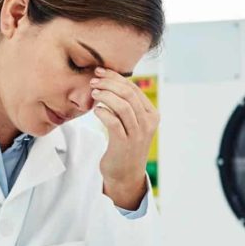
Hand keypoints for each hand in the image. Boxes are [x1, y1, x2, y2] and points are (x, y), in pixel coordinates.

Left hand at [90, 67, 157, 209]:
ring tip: (93, 93)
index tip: (100, 72)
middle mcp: (148, 122)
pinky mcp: (124, 144)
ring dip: (106, 96)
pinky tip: (95, 110)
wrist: (125, 174)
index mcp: (151, 114)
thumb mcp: (131, 122)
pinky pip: (114, 123)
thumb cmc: (124, 144)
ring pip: (123, 106)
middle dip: (109, 84)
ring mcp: (137, 134)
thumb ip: (127, 104)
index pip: (134, 88)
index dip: (115, 77)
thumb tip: (110, 80)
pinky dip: (104, 113)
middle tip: (93, 81)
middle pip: (129, 94)